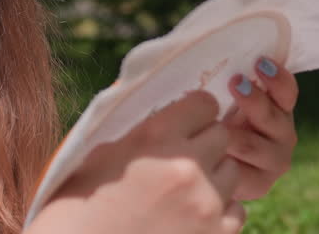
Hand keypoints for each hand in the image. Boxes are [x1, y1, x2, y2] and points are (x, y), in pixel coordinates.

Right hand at [29, 90, 246, 233]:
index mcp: (156, 136)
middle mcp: (187, 166)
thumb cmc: (81, 203)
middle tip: (181, 157)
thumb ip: (146, 133)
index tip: (186, 122)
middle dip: (204, 143)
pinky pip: (237, 210)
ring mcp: (205, 203)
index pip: (205, 104)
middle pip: (221, 136)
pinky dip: (220, 210)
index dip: (195, 112)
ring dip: (213, 176)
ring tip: (185, 189)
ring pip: (232, 172)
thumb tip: (174, 120)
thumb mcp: (105, 152)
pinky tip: (193, 214)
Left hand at [223, 57, 298, 200]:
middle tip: (235, 83)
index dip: (276, 77)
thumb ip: (228, 79)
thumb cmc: (213, 120)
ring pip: (257, 146)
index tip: (259, 63)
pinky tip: (215, 156)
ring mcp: (274, 160)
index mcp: (278, 106)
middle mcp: (282, 132)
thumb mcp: (221, 97)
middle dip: (255, 100)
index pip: (286, 91)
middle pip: (274, 116)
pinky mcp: (261, 184)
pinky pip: (245, 174)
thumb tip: (208, 47)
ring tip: (219, 127)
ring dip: (236, 134)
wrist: (210, 165)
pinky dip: (229, 164)